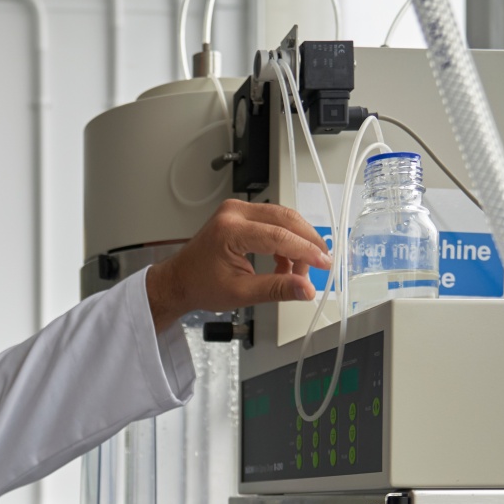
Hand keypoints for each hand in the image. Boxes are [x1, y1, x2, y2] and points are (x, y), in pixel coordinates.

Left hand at [144, 200, 330, 332]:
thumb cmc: (201, 285)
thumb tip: (306, 290)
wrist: (180, 280)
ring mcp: (236, 210)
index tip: (324, 264)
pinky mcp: (240, 214)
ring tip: (299, 271)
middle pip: (285, 219)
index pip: (279, 236)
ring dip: (297, 242)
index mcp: (230, 230)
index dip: (306, 251)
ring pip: (282, 217)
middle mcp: (233, 212)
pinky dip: (284, 240)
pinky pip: (273, 220)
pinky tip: (285, 264)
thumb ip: (276, 289)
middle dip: (307, 242)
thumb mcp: (241, 293)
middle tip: (321, 263)